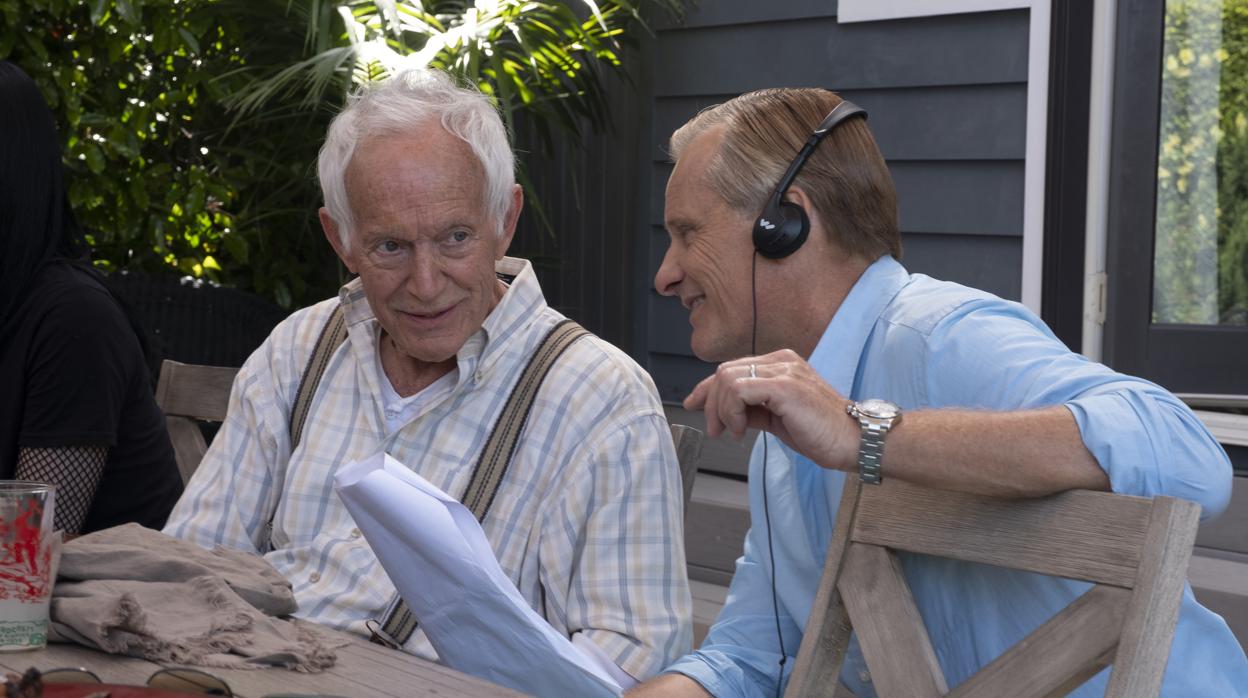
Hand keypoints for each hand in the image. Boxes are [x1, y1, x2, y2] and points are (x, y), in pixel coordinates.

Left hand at [683, 349, 859, 470]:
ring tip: (735, 432)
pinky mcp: (785, 385)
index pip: (732, 369)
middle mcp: (782, 360)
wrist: (854, 442)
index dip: (707, 388)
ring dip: (722, 411)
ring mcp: (784, 370)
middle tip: (716, 431)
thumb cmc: (822, 433)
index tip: (693, 404)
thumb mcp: (777, 419)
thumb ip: (753, 410)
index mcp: (782, 364)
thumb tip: (726, 413)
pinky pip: (739, 390)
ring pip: (727, 379)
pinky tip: (742, 429)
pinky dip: (732, 411)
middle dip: (711, 403)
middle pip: (724, 372)